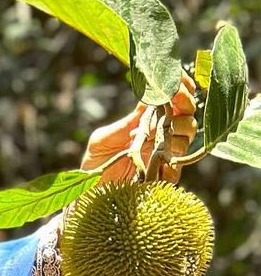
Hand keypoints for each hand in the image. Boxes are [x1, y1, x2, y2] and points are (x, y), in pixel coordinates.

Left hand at [79, 73, 198, 186]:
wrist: (90, 192)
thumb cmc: (95, 161)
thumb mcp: (102, 138)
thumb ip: (125, 123)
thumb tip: (147, 101)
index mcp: (145, 123)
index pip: (169, 102)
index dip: (179, 90)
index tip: (180, 82)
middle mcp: (159, 137)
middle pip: (185, 117)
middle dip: (184, 105)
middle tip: (177, 100)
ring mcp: (164, 156)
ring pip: (186, 136)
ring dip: (179, 129)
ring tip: (161, 132)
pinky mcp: (165, 177)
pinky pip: (178, 165)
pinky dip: (172, 159)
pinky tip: (161, 158)